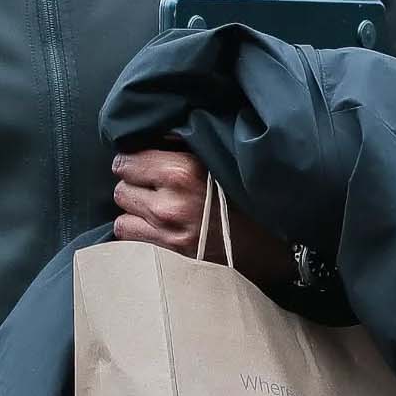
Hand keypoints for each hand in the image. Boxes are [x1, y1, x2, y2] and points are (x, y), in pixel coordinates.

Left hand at [111, 147, 297, 291]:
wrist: (274, 246)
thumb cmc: (246, 197)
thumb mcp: (215, 161)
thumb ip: (180, 148)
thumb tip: (150, 137)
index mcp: (183, 172)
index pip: (129, 160)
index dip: (134, 162)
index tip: (141, 165)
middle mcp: (171, 202)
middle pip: (122, 187)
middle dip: (134, 186)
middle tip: (150, 188)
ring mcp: (168, 234)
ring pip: (122, 216)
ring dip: (135, 213)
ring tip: (154, 211)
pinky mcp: (169, 258)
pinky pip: (130, 241)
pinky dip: (138, 234)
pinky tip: (155, 231)